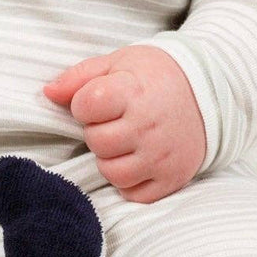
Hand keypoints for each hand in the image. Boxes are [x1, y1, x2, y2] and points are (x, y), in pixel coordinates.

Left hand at [42, 45, 206, 202]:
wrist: (209, 91)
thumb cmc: (155, 76)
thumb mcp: (117, 63)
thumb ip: (79, 77)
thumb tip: (47, 93)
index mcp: (133, 92)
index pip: (85, 106)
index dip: (84, 103)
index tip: (98, 99)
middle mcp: (148, 127)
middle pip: (97, 142)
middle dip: (97, 131)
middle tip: (114, 120)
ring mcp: (162, 156)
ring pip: (112, 173)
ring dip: (110, 158)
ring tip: (124, 140)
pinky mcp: (173, 178)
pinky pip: (134, 194)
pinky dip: (129, 181)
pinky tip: (137, 159)